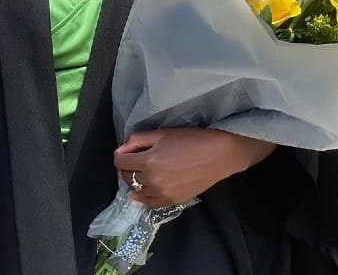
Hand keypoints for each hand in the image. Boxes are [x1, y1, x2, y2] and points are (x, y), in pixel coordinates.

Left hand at [113, 129, 275, 206]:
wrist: (217, 155)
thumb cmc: (189, 139)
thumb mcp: (160, 133)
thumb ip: (137, 141)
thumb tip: (122, 150)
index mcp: (148, 162)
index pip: (120, 162)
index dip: (120, 154)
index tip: (126, 151)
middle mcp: (153, 181)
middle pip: (127, 177)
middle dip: (127, 167)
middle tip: (134, 159)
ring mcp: (163, 194)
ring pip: (136, 191)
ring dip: (134, 181)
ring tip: (141, 172)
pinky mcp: (173, 201)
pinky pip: (150, 203)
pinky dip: (143, 196)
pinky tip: (142, 191)